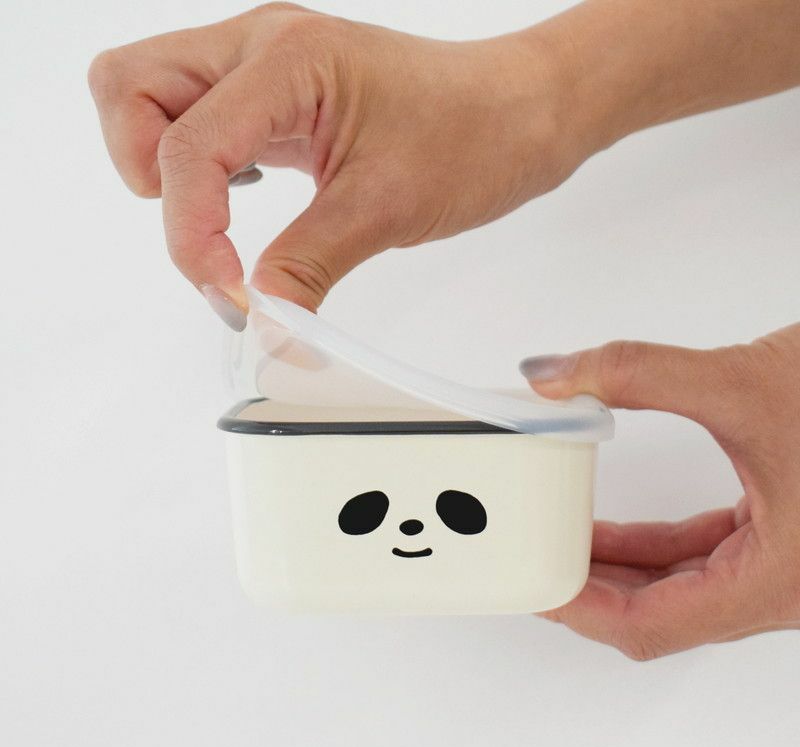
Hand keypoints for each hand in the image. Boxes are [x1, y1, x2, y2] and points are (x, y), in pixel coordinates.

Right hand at [88, 3, 581, 323]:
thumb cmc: (472, 137)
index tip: (229, 295)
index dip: (190, 234)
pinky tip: (244, 197)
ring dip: (164, 169)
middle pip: (128, 89)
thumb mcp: (383, 210)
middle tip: (207, 240)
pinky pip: (200, 118)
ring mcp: (264, 68)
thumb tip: (256, 320)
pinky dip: (199, 167)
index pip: (185, 148)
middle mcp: (259, 49)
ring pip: (152, 99)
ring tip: (222, 221)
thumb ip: (305, 266)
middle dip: (143, 175)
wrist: (520, 114)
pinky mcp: (278, 96)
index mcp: (285, 62)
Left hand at [520, 325, 799, 659]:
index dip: (581, 609)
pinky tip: (614, 527)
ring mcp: (781, 567)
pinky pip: (700, 557)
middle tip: (532, 564)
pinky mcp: (780, 537)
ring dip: (615, 568)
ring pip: (678, 588)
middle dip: (588, 589)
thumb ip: (638, 373)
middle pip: (657, 613)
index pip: (652, 624)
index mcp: (779, 581)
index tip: (534, 584)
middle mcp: (781, 587)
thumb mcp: (744, 382)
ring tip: (559, 542)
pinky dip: (650, 547)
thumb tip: (557, 374)